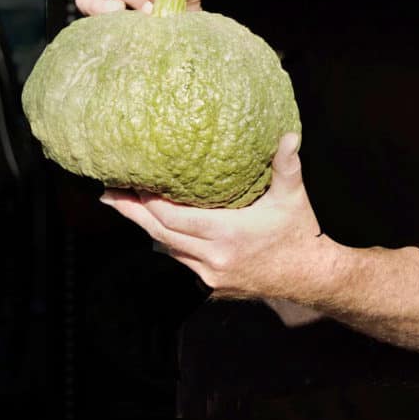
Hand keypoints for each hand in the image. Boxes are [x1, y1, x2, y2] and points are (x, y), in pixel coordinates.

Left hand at [99, 133, 329, 303]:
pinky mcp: (213, 284)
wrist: (310, 275)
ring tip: (124, 205)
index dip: (147, 202)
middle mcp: (212, 257)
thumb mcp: (293, 195)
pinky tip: (156, 228)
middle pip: (159, 234)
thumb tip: (288, 135)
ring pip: (167, 249)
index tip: (131, 182)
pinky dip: (166, 242)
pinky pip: (180, 261)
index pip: (172, 218)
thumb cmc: (298, 231)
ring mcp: (210, 274)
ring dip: (147, 228)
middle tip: (108, 192)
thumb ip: (287, 165)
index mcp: (226, 233)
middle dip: (132, 212)